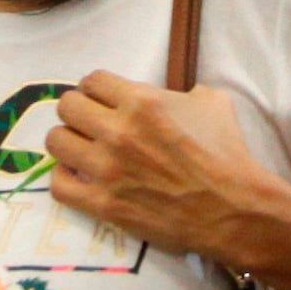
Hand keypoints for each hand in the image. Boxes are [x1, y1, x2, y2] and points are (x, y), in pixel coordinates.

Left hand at [44, 76, 285, 265]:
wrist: (234, 209)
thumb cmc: (226, 153)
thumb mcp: (211, 103)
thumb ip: (180, 92)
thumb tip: (167, 95)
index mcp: (142, 101)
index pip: (92, 81)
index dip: (97, 89)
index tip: (104, 100)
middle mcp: (118, 131)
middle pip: (68, 106)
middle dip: (79, 111)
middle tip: (92, 123)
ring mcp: (107, 169)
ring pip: (56, 141)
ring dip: (68, 142)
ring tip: (82, 149)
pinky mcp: (103, 204)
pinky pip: (59, 185)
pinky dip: (64, 178)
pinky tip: (78, 176)